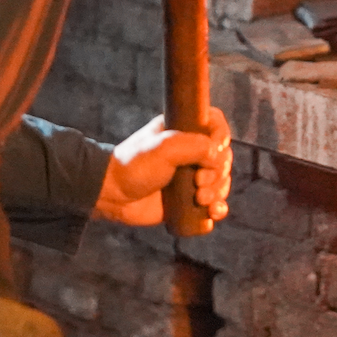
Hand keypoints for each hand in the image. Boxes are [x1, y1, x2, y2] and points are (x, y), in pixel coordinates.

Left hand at [94, 107, 232, 225]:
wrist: (112, 194)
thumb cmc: (134, 164)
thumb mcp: (166, 146)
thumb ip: (196, 145)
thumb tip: (217, 158)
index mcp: (184, 131)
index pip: (215, 125)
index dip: (222, 136)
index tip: (217, 149)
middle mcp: (191, 152)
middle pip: (223, 157)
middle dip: (218, 172)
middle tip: (199, 181)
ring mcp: (190, 177)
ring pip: (221, 181)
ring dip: (218, 191)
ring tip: (200, 198)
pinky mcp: (188, 200)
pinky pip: (213, 204)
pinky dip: (218, 208)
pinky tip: (213, 212)